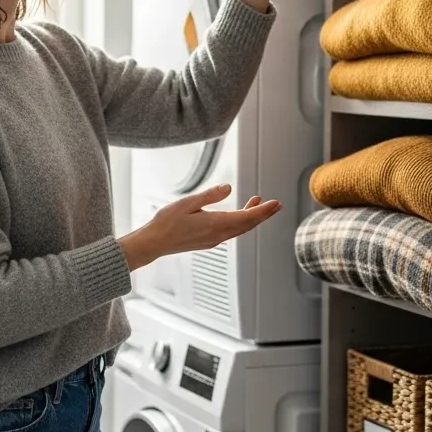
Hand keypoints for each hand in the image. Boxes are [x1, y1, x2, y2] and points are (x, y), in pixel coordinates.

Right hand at [118, 184, 282, 270]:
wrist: (154, 243)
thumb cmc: (166, 223)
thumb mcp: (187, 203)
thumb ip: (210, 195)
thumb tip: (228, 188)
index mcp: (215, 224)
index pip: (247, 217)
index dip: (264, 210)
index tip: (276, 203)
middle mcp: (218, 234)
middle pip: (247, 225)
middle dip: (263, 215)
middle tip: (277, 205)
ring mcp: (214, 240)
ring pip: (240, 229)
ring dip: (252, 218)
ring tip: (259, 205)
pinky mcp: (208, 241)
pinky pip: (231, 232)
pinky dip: (240, 222)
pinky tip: (238, 214)